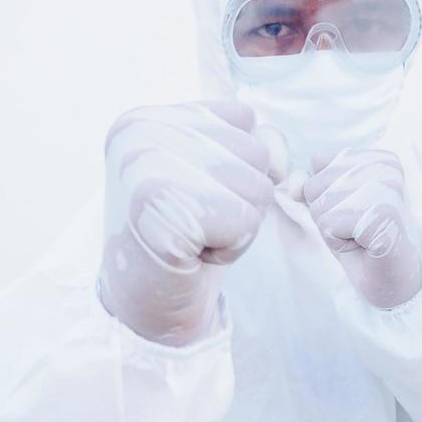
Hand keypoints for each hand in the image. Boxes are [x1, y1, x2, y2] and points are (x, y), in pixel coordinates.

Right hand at [99, 100, 284, 345]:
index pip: (243, 118)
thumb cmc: (183, 238)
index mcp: (145, 118)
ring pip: (257, 187)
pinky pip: (246, 223)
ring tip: (194, 237)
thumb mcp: (214, 175)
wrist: (145, 304)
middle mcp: (141, 133)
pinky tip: (193, 255)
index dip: (238, 167)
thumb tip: (280, 160)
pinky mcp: (163, 209)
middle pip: (255, 152)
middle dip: (240, 198)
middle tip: (194, 222)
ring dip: (238, 225)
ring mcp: (148, 167)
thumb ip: (251, 145)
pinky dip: (231, 249)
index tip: (194, 196)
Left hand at [302, 148, 421, 308]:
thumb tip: (294, 183)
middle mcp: (386, 166)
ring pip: (320, 205)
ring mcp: (388, 188)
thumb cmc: (362, 242)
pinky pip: (330, 224)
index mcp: (378, 156)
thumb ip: (308, 186)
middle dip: (326, 214)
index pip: (318, 161)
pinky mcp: (383, 214)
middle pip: (315, 184)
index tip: (353, 212)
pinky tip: (363, 246)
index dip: (325, 195)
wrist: (391, 281)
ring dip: (333, 230)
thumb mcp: (329, 207)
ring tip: (360, 237)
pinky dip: (338, 242)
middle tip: (356, 229)